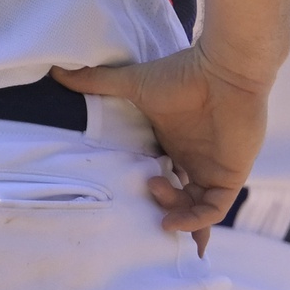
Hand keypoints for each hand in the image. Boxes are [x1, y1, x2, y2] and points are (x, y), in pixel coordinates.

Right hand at [60, 49, 272, 245]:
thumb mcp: (134, 84)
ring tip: (160, 207)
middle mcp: (194, 160)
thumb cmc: (183, 75)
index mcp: (174, 145)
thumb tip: (58, 71)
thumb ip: (98, 82)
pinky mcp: (231, 174)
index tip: (125, 206)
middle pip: (179, 201)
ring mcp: (214, 169)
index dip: (149, 196)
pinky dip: (197, 220)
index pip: (162, 180)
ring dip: (177, 215)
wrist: (224, 68)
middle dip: (162, 211)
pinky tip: (175, 221)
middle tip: (145, 201)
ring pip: (196, 209)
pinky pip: (215, 208)